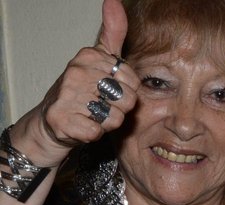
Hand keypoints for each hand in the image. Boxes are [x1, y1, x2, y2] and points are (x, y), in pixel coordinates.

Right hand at [20, 0, 136, 165]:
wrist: (52, 120)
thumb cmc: (80, 89)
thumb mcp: (98, 58)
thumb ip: (112, 33)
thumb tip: (114, 1)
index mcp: (89, 56)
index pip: (133, 80)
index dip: (127, 90)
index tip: (108, 88)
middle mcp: (76, 72)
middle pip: (128, 100)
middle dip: (119, 108)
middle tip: (100, 104)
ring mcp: (67, 95)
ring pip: (116, 118)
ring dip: (108, 122)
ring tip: (92, 114)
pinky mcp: (63, 119)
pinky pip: (99, 131)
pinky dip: (95, 133)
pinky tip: (83, 125)